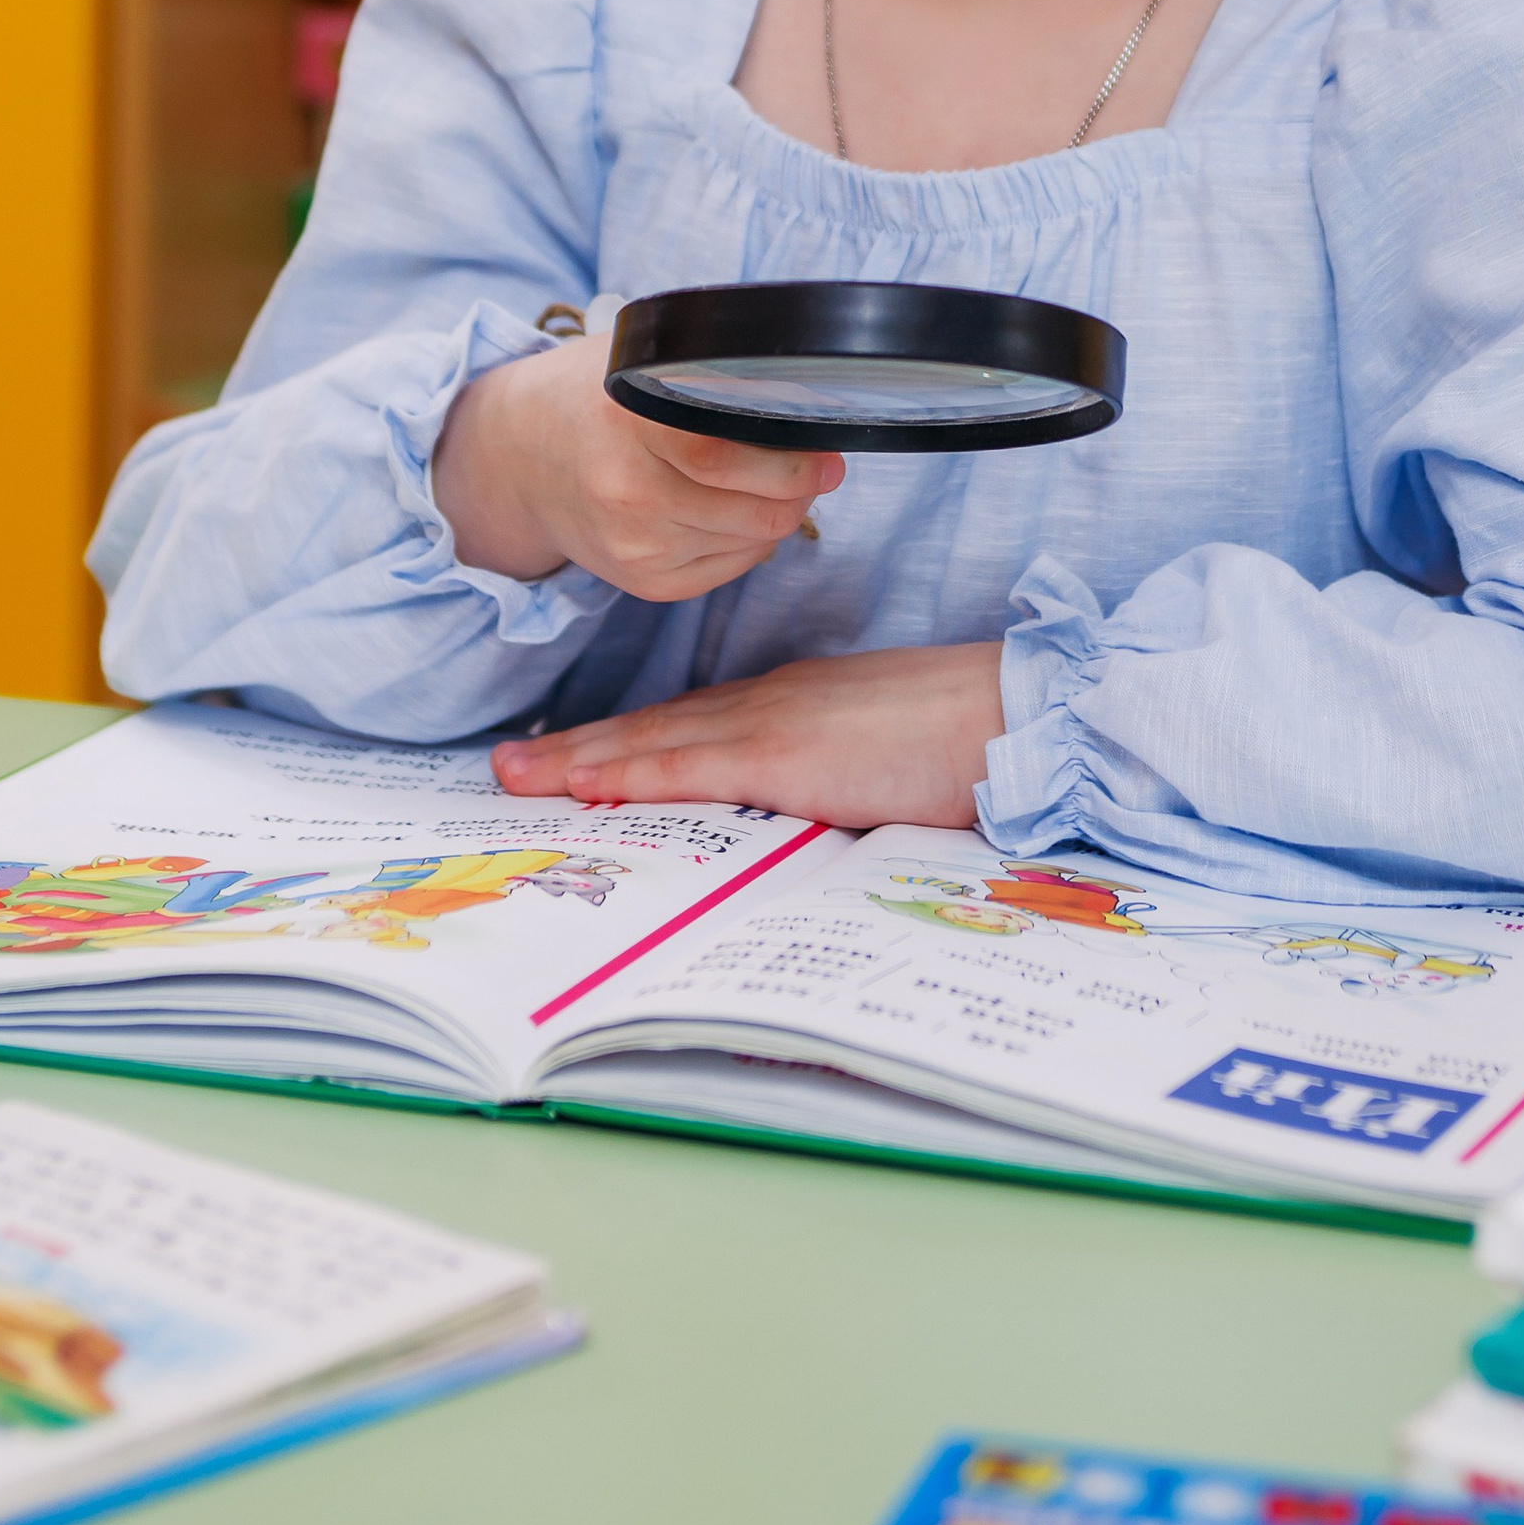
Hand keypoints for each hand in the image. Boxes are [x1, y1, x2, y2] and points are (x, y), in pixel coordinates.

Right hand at [432, 329, 840, 603]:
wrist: (516, 458)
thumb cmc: (590, 398)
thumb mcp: (636, 360)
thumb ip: (705, 375)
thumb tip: (801, 402)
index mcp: (625, 423)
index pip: (727, 454)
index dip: (792, 460)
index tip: (827, 450)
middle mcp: (626, 491)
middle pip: (752, 508)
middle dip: (802, 490)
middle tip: (818, 467)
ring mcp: (632, 544)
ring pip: (749, 542)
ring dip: (779, 515)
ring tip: (775, 484)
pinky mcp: (641, 581)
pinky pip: (728, 569)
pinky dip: (751, 543)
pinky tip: (739, 513)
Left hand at [492, 639, 1006, 829]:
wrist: (1015, 713)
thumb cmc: (973, 740)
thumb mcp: (888, 759)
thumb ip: (840, 779)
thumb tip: (813, 823)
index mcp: (798, 703)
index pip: (693, 722)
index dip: (629, 739)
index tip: (577, 754)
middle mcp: (772, 701)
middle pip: (655, 728)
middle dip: (580, 748)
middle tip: (507, 764)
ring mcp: (773, 724)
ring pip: (653, 742)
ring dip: (579, 759)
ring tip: (515, 774)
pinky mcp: (783, 756)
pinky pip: (686, 768)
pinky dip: (628, 772)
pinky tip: (580, 781)